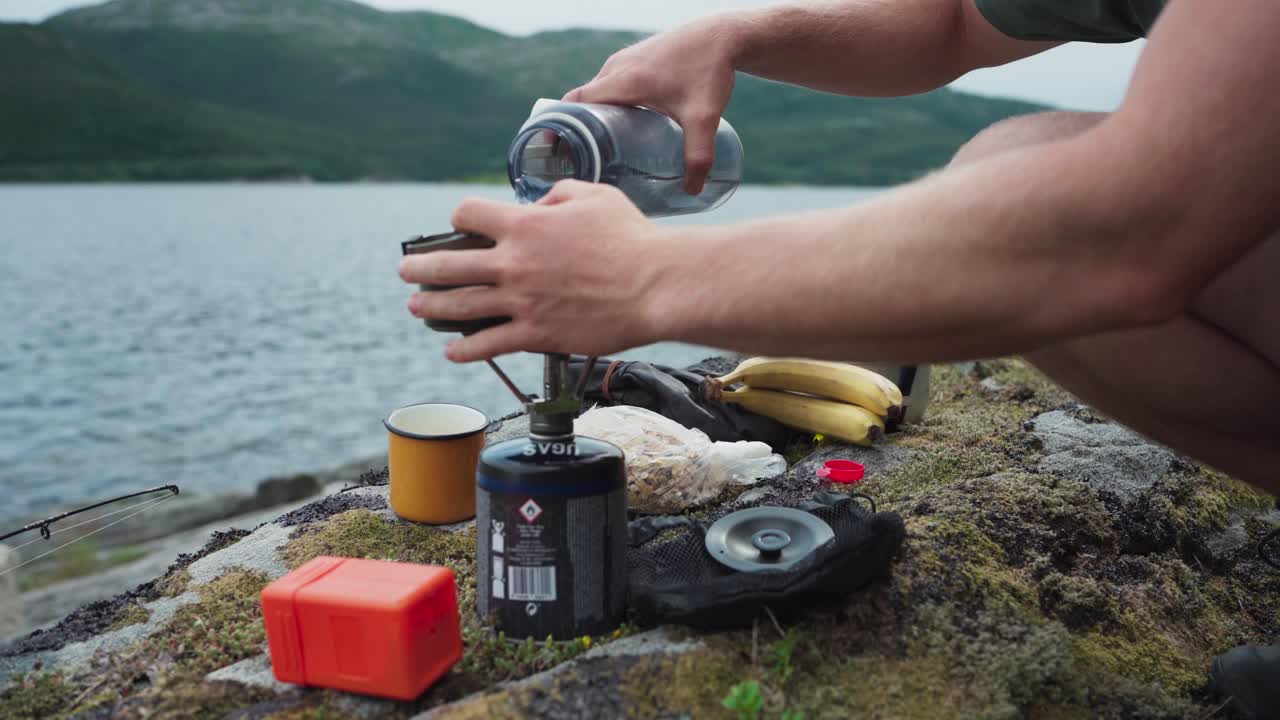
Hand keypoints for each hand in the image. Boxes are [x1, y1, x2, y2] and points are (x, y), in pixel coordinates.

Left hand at [399, 182, 674, 361]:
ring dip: (432, 306)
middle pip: (449, 264)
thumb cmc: (631, 239)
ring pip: (461, 306)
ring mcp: (521, 302)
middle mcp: (514, 264)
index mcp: (525, 225)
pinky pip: (490, 344)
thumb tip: (539, 204)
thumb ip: (557, 196)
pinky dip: (466, 350)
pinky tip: (452, 352)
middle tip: (407, 271)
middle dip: (421, 267)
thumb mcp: (594, 196)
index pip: (469, 214)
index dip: (461, 216)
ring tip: (416, 307)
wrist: (654, 285)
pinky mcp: (536, 334)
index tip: (461, 223)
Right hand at [564, 18, 738, 194]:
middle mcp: (618, 67)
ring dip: (592, 115)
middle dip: (576, 129)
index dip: (560, 126)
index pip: (575, 103)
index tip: (553, 151)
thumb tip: (692, 191)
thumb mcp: (705, 118)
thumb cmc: (711, 71)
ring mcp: (625, 60)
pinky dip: (606, 102)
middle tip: (578, 160)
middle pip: (582, 100)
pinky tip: (618, 124)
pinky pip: (609, 82)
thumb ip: (699, 156)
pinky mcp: (635, 58)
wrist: (724, 36)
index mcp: (624, 81)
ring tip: (595, 147)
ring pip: (597, 91)